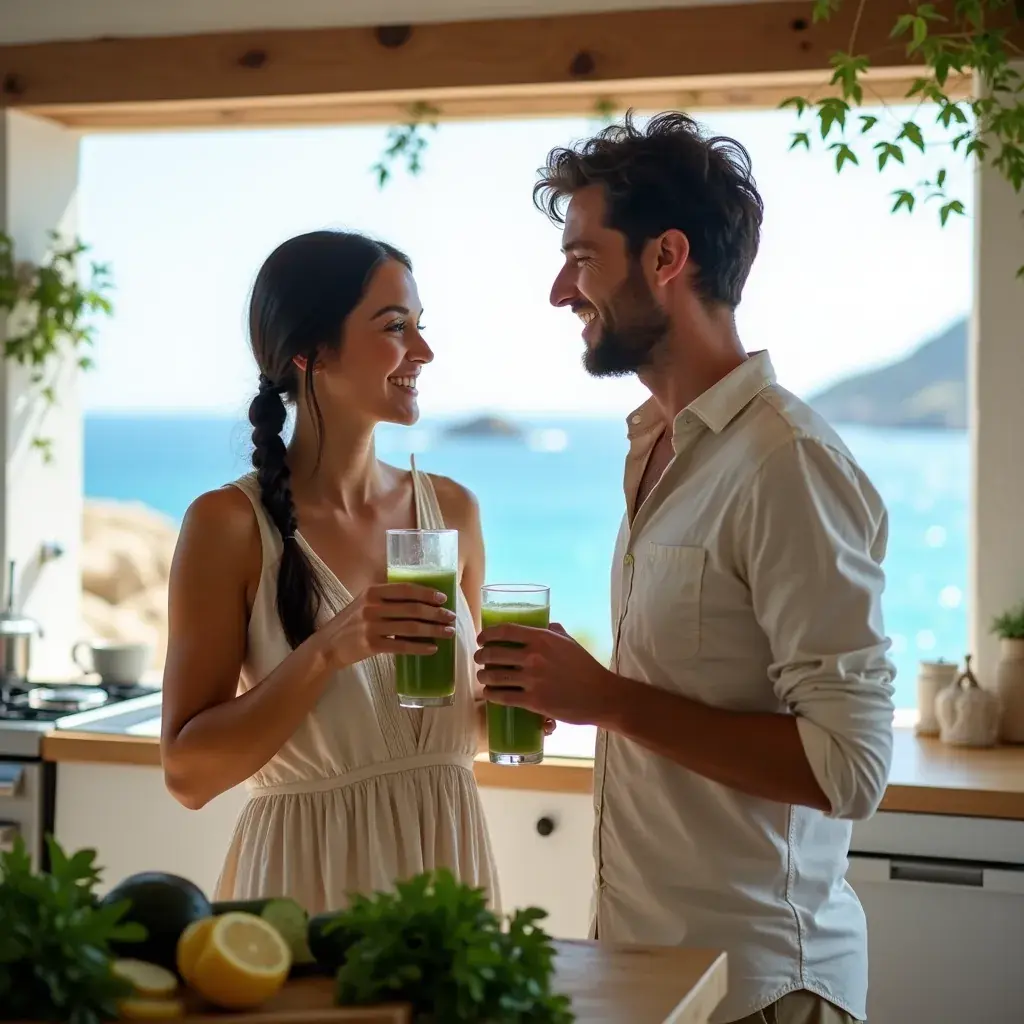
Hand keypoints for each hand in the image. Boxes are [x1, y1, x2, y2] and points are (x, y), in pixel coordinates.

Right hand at [316, 582, 455, 670]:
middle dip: (436, 613)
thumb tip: (421, 600)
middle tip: (451, 617)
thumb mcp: (365, 603)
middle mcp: (372, 606)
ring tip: (448, 632)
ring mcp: (371, 626)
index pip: (406, 589)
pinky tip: (432, 648)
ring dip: (433, 630)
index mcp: (373, 592)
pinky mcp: (371, 645)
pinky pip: (401, 646)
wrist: (328, 645)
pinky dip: (419, 647)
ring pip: (410, 627)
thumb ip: (387, 599)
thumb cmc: (352, 622)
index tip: (443, 598)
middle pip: (412, 608)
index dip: (427, 593)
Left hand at [475, 622, 615, 725]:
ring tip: (482, 678)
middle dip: (481, 657)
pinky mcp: (533, 701)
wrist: (601, 695)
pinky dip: (491, 695)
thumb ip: (554, 631)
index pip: (506, 631)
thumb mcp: (570, 642)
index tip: (481, 638)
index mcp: (542, 639)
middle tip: (479, 659)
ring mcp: (532, 680)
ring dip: (483, 677)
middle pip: (494, 654)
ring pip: (494, 677)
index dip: (488, 634)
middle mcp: (534, 657)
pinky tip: (489, 694)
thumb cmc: (586, 667)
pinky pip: (503, 697)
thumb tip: (543, 624)